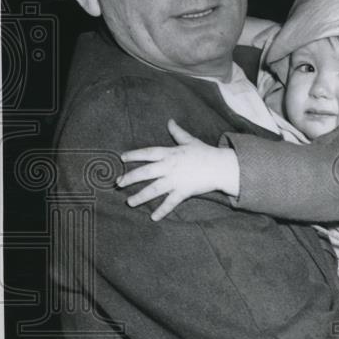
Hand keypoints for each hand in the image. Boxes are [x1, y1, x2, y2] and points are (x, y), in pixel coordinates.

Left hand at [118, 119, 239, 220]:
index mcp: (170, 153)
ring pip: (154, 189)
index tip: (121, 158)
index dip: (133, 155)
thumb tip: (170, 121)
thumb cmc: (205, 153)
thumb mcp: (190, 141)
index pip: (147, 153)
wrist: (220, 166)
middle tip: (118, 183)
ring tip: (129, 202)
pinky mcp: (183, 191)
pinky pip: (170, 203)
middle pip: (145, 172)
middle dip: (130, 178)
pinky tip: (153, 217)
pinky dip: (162, 211)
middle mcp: (169, 167)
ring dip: (140, 197)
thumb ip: (178, 132)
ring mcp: (175, 180)